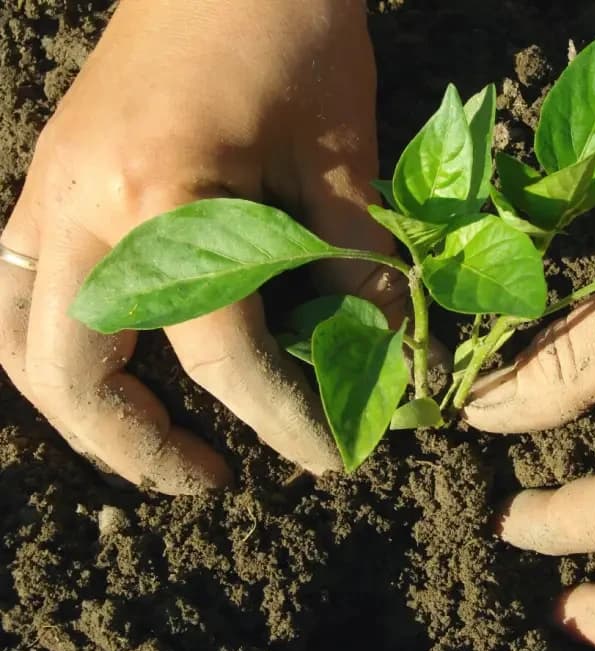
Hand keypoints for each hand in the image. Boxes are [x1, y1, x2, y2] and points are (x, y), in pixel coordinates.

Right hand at [0, 0, 402, 493]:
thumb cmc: (293, 36)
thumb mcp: (343, 162)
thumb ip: (355, 272)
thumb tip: (377, 364)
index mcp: (160, 197)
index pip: (220, 356)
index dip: (283, 421)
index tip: (331, 456)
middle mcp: (79, 205)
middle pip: (73, 377)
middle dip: (140, 451)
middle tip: (210, 479)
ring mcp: (47, 189)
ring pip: (21, 343)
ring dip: (85, 410)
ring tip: (156, 441)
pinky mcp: (48, 178)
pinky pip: (20, 291)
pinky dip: (63, 349)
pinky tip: (119, 363)